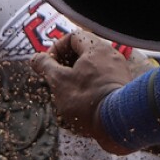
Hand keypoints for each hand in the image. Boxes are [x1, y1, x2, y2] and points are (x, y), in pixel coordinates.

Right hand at [31, 30, 134, 153]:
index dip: (57, 48)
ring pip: (94, 68)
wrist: (118, 123)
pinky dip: (91, 87)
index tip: (50, 63)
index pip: (73, 36)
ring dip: (78, 77)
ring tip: (69, 93)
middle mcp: (112, 55)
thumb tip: (35, 58)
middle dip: (67, 65)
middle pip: (84, 52)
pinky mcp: (124, 88)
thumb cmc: (86, 99)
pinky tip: (85, 104)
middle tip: (57, 79)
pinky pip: (104, 81)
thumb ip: (45, 66)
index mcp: (96, 48)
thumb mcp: (58, 81)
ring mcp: (120, 72)